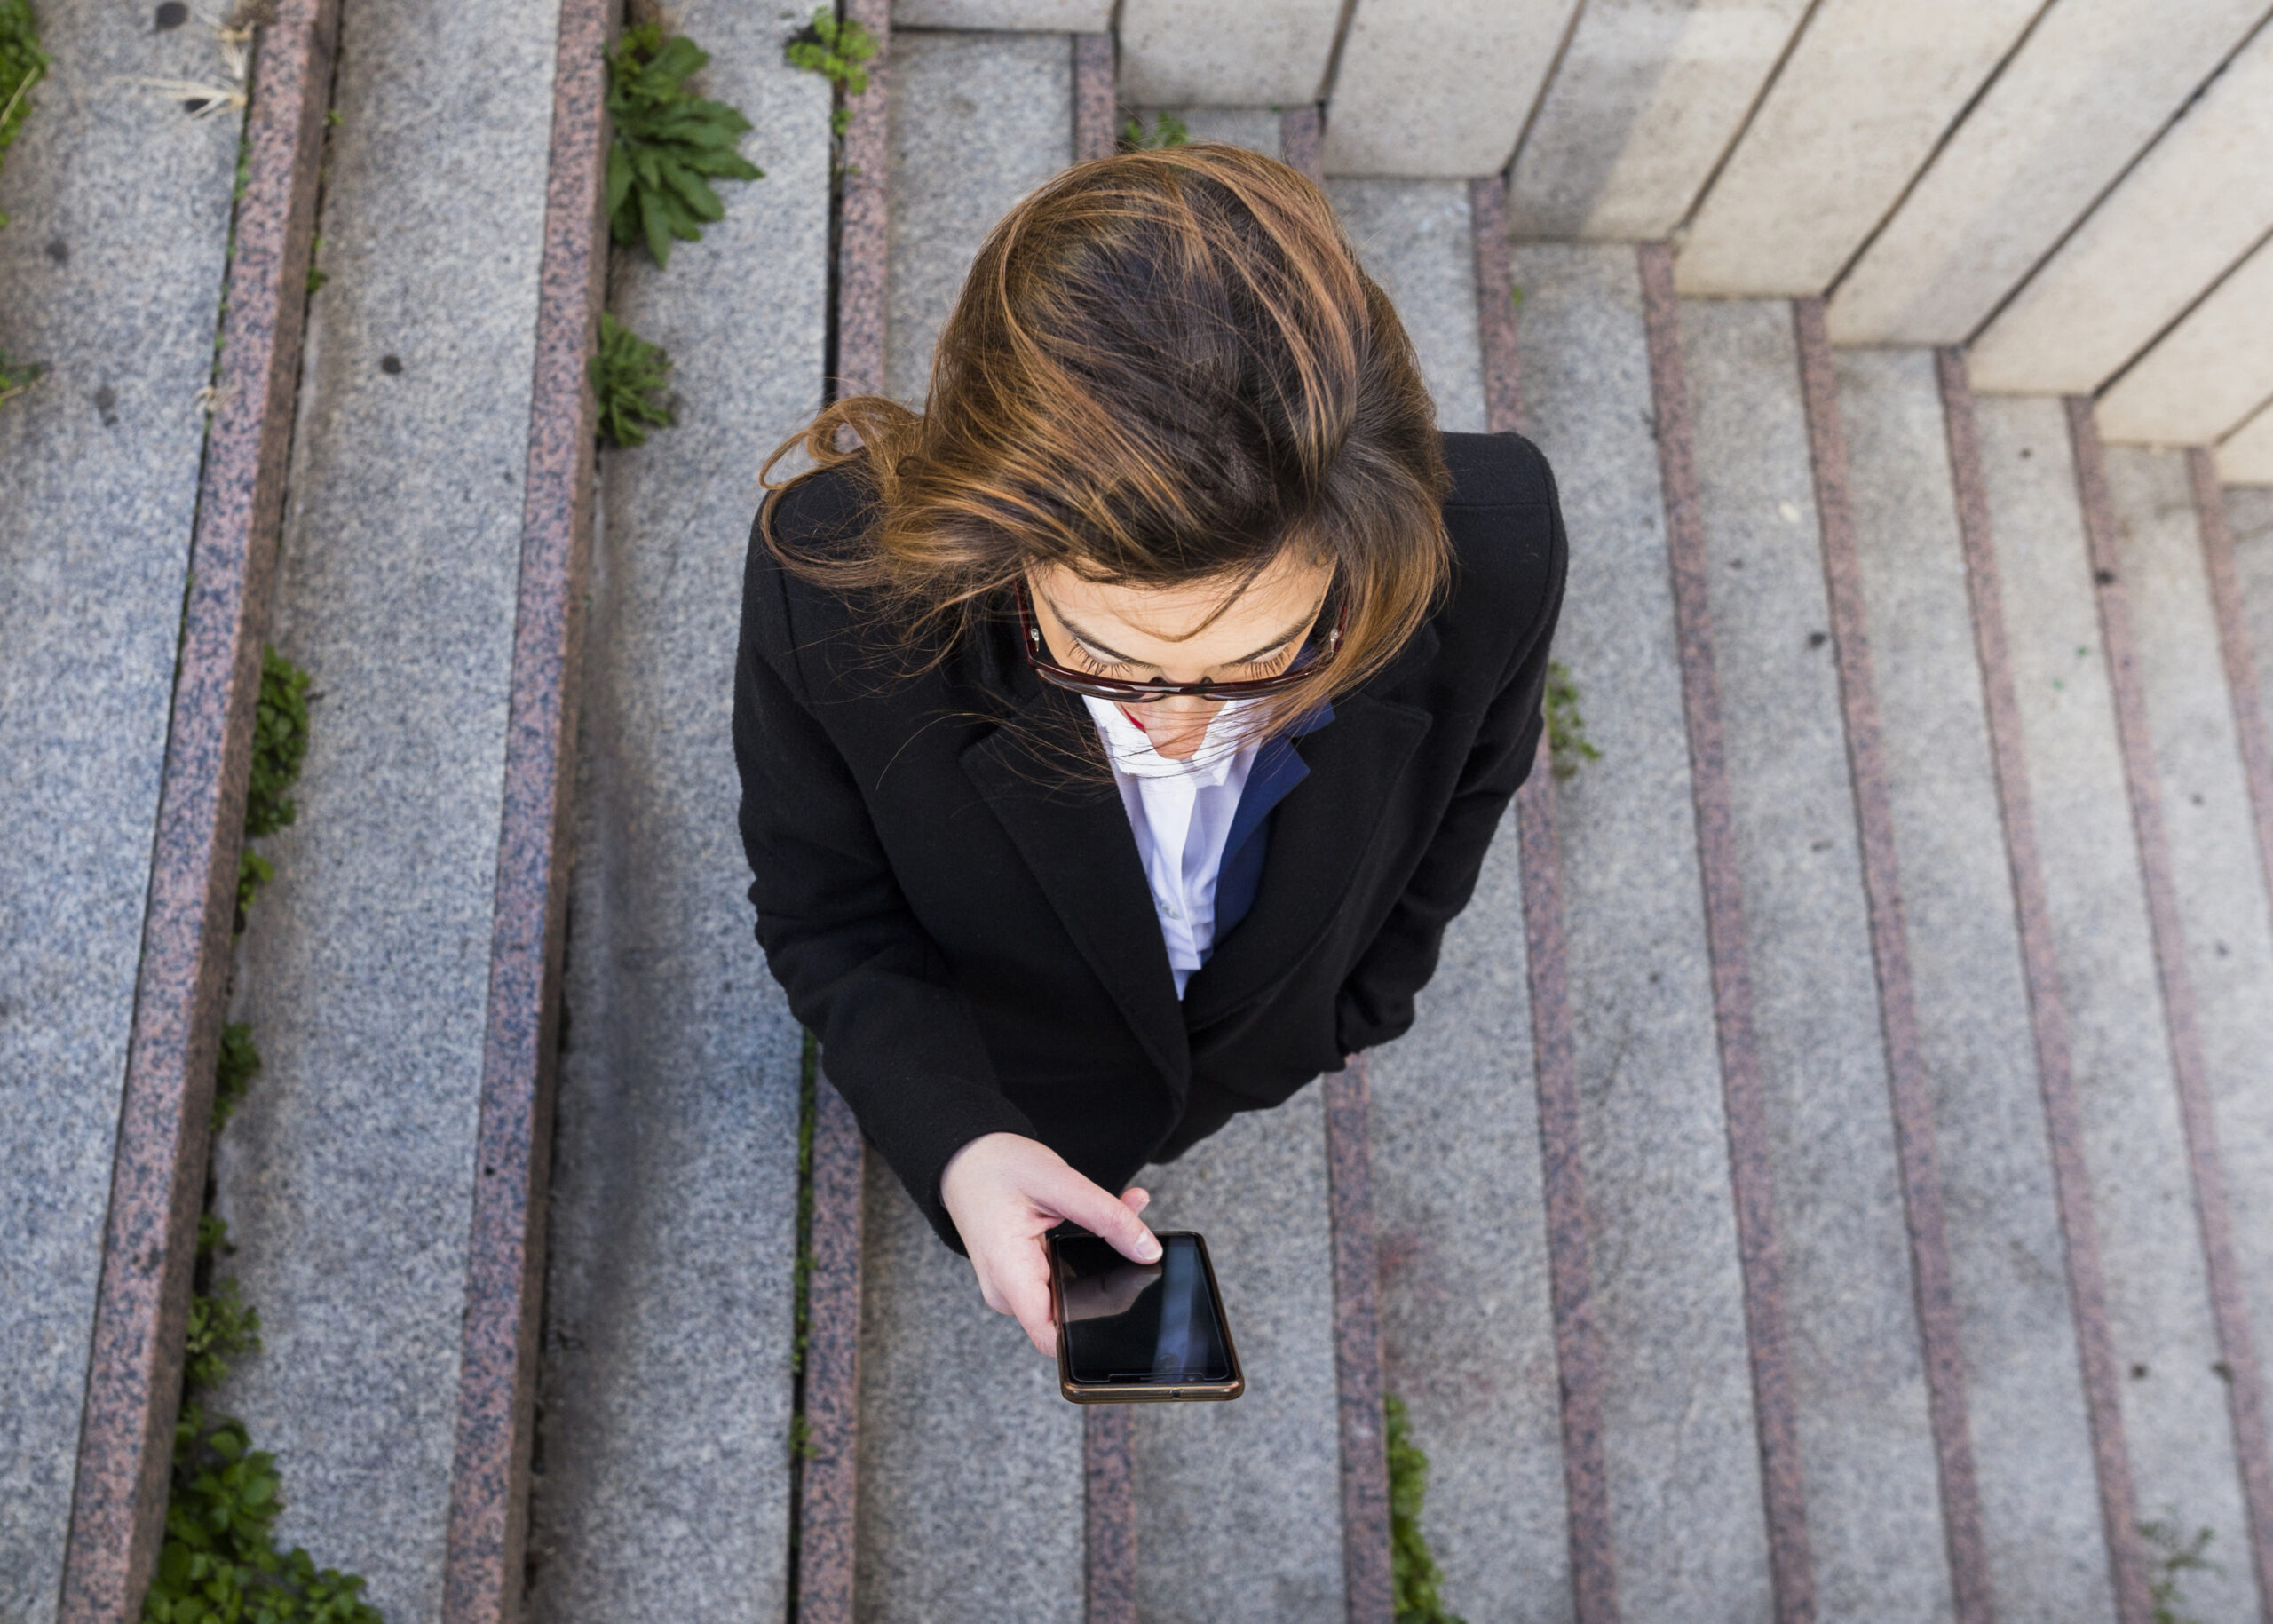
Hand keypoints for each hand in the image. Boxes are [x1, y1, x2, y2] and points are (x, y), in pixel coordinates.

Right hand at [939, 1132, 1159, 1356]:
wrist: (964, 1159)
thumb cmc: (996, 1166)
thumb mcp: (1058, 1181)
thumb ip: (1106, 1216)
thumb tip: (1147, 1251)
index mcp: (1008, 1273)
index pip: (1052, 1338)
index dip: (1093, 1332)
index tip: (1129, 1300)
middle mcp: (1008, 1291)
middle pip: (1072, 1314)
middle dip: (1112, 1281)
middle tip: (1137, 1239)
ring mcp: (1014, 1288)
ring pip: (1073, 1294)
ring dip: (1103, 1261)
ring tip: (1124, 1215)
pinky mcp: (1023, 1278)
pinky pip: (1063, 1279)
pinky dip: (1087, 1253)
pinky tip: (1107, 1220)